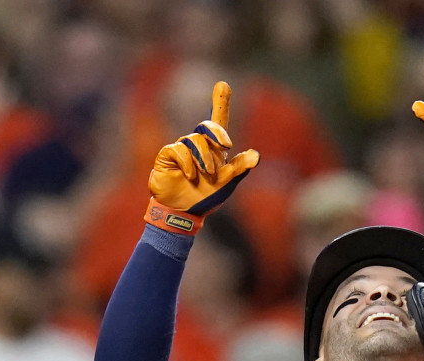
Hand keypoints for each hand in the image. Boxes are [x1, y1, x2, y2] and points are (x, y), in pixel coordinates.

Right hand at [147, 81, 258, 220]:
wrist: (182, 213)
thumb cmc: (206, 198)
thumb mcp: (226, 183)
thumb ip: (239, 168)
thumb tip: (256, 155)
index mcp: (215, 149)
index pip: (219, 121)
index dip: (220, 102)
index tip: (223, 84)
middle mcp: (198, 146)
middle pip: (208, 126)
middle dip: (217, 134)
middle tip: (225, 146)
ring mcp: (182, 150)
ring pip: (194, 141)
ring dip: (204, 158)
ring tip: (205, 176)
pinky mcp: (167, 156)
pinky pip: (178, 150)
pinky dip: (187, 163)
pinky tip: (190, 176)